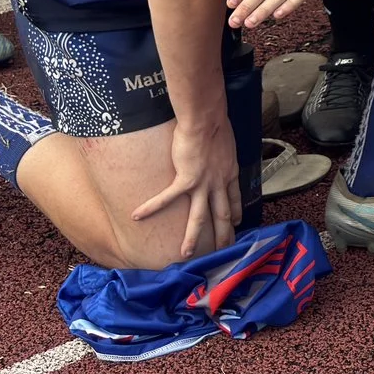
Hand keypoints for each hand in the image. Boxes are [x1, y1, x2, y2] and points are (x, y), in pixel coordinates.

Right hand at [132, 110, 240, 260]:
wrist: (207, 119)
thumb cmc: (217, 124)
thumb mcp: (227, 143)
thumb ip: (222, 154)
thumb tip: (219, 152)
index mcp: (229, 173)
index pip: (233, 199)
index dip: (235, 213)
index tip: (235, 223)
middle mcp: (219, 183)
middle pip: (222, 214)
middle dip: (224, 235)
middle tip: (224, 251)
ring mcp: (203, 184)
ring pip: (199, 217)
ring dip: (192, 237)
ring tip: (185, 254)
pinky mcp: (186, 179)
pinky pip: (167, 198)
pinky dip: (152, 207)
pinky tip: (137, 216)